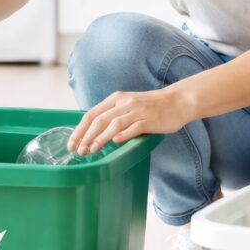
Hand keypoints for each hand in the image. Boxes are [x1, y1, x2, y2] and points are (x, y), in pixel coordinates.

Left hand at [68, 88, 192, 155]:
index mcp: (116, 98)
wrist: (177, 101)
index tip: (72, 143)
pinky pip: (134, 128)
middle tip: (79, 151)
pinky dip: (123, 135)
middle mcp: (125, 103)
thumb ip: (113, 115)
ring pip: (114, 124)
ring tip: (92, 151)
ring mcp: (137, 111)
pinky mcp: (150, 120)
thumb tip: (94, 132)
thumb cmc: (151, 106)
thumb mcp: (128, 105)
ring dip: (100, 139)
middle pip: (99, 120)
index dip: (80, 129)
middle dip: (86, 137)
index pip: (92, 114)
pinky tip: (115, 143)